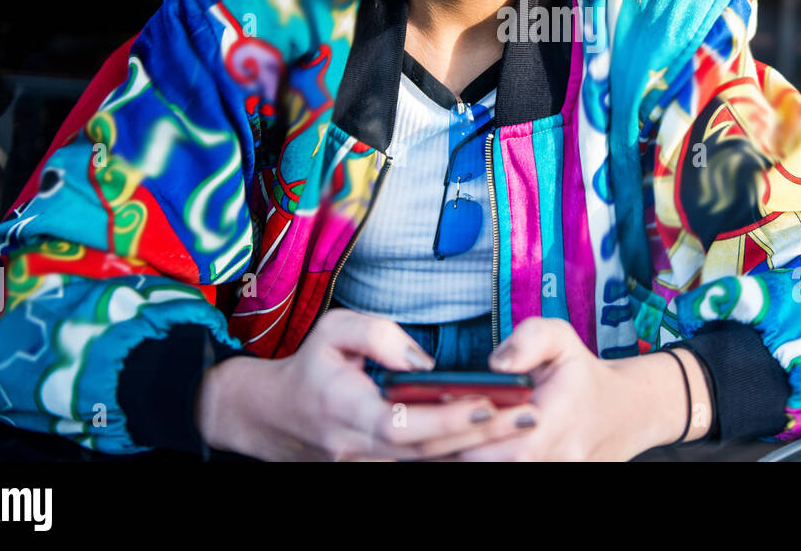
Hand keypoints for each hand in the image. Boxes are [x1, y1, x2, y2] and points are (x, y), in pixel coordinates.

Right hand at [193, 308, 539, 459]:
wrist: (271, 417)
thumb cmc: (309, 368)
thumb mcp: (334, 331)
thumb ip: (380, 335)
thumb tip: (426, 361)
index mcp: (346, 410)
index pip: (402, 423)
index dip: (445, 416)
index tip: (487, 401)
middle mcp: (359, 448)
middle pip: (429, 452)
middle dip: (482, 436)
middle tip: (529, 416)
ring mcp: (370, 466)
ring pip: (432, 466)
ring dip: (479, 452)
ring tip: (525, 432)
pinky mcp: (381, 469)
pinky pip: (426, 467)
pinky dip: (461, 457)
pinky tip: (496, 446)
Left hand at [439, 317, 711, 460]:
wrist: (623, 413)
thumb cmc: (582, 375)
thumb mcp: (562, 338)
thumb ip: (529, 338)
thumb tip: (496, 364)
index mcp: (560, 417)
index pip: (504, 437)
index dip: (467, 426)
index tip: (438, 406)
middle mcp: (558, 456)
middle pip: (490, 462)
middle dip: (453, 445)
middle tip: (421, 424)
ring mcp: (554, 471)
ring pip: (493, 471)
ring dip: (460, 455)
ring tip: (433, 437)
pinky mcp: (547, 477)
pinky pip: (502, 474)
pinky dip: (478, 459)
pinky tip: (458, 446)